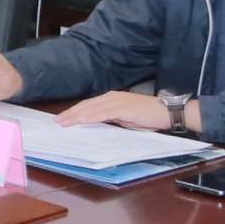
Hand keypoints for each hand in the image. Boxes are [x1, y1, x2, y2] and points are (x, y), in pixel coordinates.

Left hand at [56, 91, 172, 130]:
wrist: (167, 112)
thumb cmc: (148, 116)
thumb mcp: (125, 119)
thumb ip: (111, 120)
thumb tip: (96, 126)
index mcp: (111, 99)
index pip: (89, 106)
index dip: (75, 112)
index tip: (62, 118)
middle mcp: (112, 97)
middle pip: (86, 105)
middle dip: (71, 113)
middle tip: (57, 121)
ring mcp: (117, 102)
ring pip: (92, 109)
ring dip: (76, 116)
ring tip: (64, 122)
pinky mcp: (124, 108)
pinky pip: (103, 113)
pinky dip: (91, 117)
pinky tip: (81, 121)